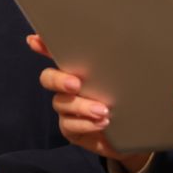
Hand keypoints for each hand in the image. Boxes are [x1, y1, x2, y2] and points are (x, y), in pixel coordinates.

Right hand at [27, 33, 149, 172]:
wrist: (138, 132)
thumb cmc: (132, 99)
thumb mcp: (130, 78)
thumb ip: (123, 64)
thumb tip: (131, 41)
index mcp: (81, 69)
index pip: (59, 53)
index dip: (44, 45)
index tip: (34, 40)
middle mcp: (68, 87)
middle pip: (49, 78)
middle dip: (59, 79)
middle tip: (76, 84)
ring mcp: (67, 109)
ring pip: (61, 103)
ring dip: (81, 106)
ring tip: (103, 110)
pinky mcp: (71, 129)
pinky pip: (69, 125)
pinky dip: (85, 124)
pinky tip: (102, 123)